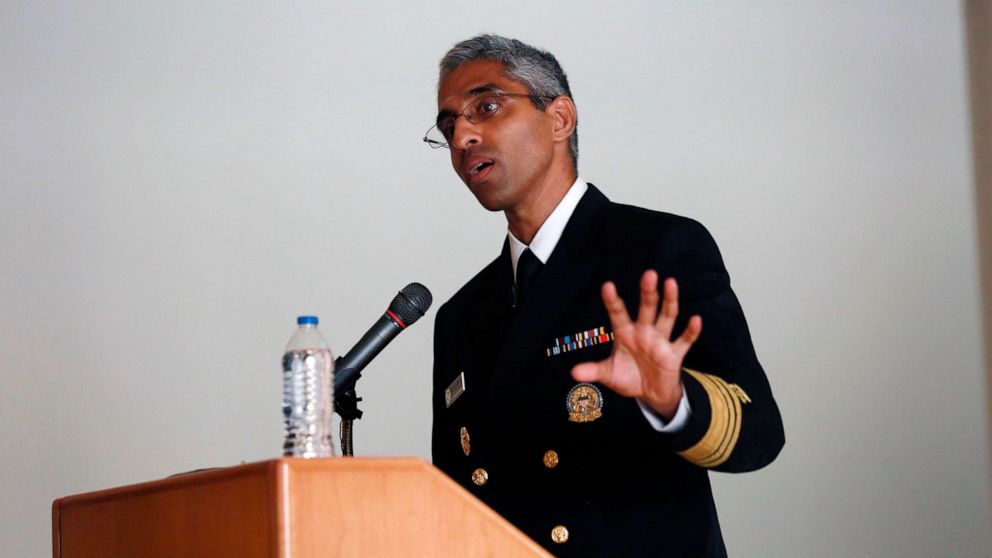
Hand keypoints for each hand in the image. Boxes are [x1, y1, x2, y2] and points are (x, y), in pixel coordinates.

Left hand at [571, 270, 701, 419]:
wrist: (650, 394)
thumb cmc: (629, 377)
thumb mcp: (609, 374)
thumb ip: (593, 371)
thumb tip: (573, 372)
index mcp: (625, 333)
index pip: (618, 313)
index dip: (613, 300)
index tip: (607, 286)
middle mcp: (644, 332)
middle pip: (647, 308)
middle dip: (648, 292)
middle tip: (649, 274)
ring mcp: (660, 341)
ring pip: (667, 317)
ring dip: (669, 301)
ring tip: (671, 283)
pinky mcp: (674, 355)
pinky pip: (684, 340)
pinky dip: (691, 331)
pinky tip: (696, 319)